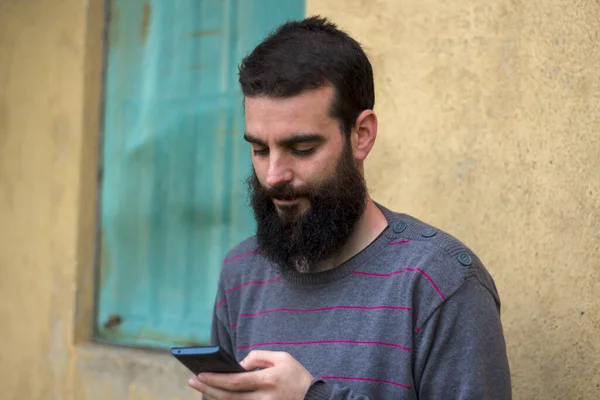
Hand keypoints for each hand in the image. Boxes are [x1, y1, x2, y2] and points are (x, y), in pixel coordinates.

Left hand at [188, 350, 313, 399]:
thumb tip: (239, 365)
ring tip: (200, 387)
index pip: (236, 381)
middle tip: (192, 381)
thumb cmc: (297, 376)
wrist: (314, 399)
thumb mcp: (283, 358)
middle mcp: (264, 398)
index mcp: (268, 381)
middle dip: (208, 389)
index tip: (200, 374)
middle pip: (229, 397)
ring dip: (213, 397)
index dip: (216, 379)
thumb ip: (259, 357)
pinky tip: (215, 395)